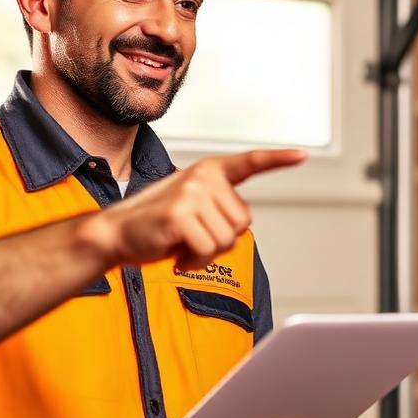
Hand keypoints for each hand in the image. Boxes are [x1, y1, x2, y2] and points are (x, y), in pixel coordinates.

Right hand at [94, 149, 305, 270]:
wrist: (116, 235)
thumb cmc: (158, 226)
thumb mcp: (194, 209)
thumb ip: (219, 208)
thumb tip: (240, 226)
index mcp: (209, 171)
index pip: (250, 163)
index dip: (277, 159)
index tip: (301, 155)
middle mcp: (202, 176)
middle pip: (243, 222)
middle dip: (221, 239)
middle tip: (193, 238)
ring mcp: (191, 193)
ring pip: (227, 240)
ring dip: (206, 253)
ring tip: (182, 244)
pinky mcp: (179, 215)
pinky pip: (208, 251)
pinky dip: (194, 262)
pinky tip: (177, 254)